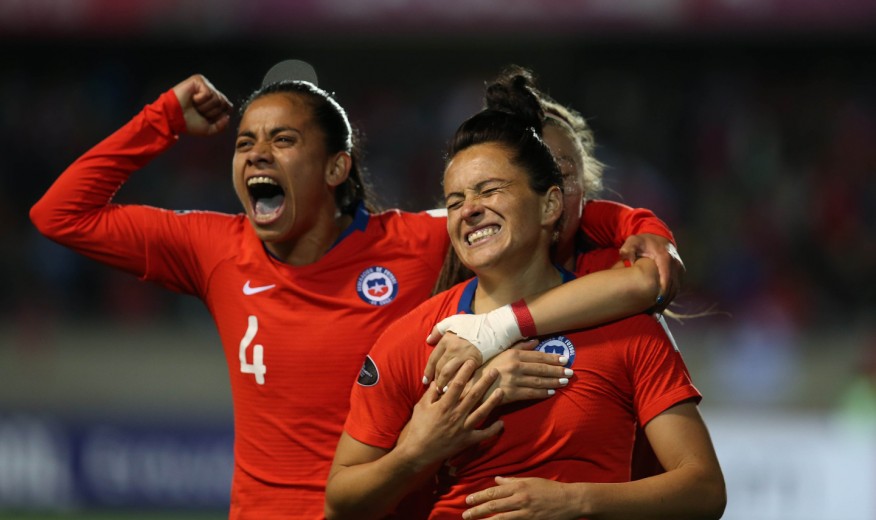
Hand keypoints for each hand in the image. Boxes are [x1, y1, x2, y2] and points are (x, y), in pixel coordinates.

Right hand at [172, 74, 232, 135]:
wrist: (172, 118)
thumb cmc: (188, 123)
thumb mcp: (208, 129)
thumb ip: (221, 126)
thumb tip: (227, 117)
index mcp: (214, 102)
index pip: (228, 107)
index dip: (218, 116)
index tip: (206, 118)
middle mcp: (211, 92)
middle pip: (224, 104)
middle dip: (211, 113)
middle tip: (198, 112)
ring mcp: (205, 85)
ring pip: (217, 99)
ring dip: (204, 107)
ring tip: (194, 105)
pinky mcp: (198, 80)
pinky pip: (208, 93)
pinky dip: (199, 100)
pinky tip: (192, 99)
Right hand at [396, 360, 504, 468]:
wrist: (418, 451)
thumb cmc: (419, 427)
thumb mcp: (421, 407)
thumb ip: (431, 393)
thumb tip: (438, 380)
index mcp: (444, 406)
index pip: (457, 385)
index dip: (465, 373)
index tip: (472, 362)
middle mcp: (456, 415)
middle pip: (473, 396)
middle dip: (485, 382)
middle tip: (495, 371)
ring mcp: (463, 428)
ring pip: (481, 412)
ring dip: (493, 401)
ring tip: (502, 391)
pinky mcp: (467, 440)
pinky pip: (483, 435)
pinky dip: (493, 430)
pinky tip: (502, 423)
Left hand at [423, 307, 522, 388]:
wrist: (494, 328)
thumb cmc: (473, 324)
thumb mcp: (453, 321)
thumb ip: (439, 329)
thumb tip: (428, 340)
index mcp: (447, 339)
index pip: (433, 359)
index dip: (428, 371)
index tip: (425, 380)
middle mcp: (453, 348)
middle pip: (440, 368)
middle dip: (436, 380)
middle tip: (434, 388)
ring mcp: (463, 356)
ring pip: (449, 374)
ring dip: (444, 384)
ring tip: (442, 391)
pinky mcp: (474, 362)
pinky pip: (462, 375)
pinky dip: (457, 383)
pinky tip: (455, 389)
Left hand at [463, 476, 579, 519]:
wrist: (570, 500)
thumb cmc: (550, 489)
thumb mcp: (530, 481)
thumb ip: (512, 481)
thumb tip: (496, 480)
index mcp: (519, 486)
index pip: (493, 492)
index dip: (479, 496)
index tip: (467, 500)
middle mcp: (520, 498)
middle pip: (494, 505)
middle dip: (477, 510)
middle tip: (465, 514)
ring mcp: (525, 511)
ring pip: (500, 517)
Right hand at [485, 348, 570, 403]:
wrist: (472, 384)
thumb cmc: (488, 367)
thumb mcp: (502, 353)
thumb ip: (520, 346)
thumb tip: (536, 341)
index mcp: (513, 354)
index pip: (538, 356)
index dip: (553, 358)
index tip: (565, 359)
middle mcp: (515, 366)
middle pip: (541, 369)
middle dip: (557, 370)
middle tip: (570, 372)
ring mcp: (514, 380)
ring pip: (538, 381)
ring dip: (554, 381)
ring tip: (565, 381)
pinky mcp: (511, 393)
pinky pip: (531, 393)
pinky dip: (542, 393)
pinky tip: (552, 392)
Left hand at [618, 233, 684, 311]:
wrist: (658, 236)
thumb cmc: (643, 241)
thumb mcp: (633, 241)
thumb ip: (628, 249)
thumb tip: (628, 261)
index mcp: (665, 257)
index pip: (666, 276)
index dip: (663, 289)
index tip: (657, 301)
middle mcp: (675, 264)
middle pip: (672, 286)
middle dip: (664, 300)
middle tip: (653, 313)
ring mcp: (679, 269)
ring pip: (675, 289)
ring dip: (666, 302)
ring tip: (655, 314)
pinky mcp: (680, 273)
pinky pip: (676, 288)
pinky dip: (669, 298)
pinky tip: (659, 308)